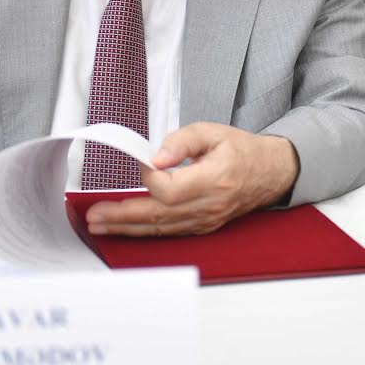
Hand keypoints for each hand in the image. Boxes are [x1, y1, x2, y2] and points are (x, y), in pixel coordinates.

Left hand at [85, 123, 299, 236]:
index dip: (148, 178)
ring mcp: (206, 220)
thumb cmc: (242, 151)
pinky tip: (126, 228)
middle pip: (159, 216)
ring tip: (100, 224)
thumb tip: (154, 157)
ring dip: (127, 227)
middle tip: (95, 215)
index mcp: (214, 179)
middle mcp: (210, 205)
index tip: (142, 162)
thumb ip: (182, 141)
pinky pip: (170, 232)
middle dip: (123, 216)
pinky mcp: (203, 226)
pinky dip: (145, 231)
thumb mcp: (213, 131)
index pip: (170, 189)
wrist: (270, 172)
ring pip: (161, 229)